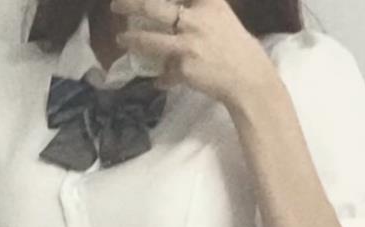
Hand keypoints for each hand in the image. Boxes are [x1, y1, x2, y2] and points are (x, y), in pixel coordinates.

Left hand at [111, 0, 275, 106]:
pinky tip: (156, 81)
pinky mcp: (183, 69)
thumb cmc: (236, 47)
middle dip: (130, 5)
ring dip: (132, 39)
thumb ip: (198, 11)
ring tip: (121, 39)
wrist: (248, 78)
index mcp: (207, 3)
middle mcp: (194, 19)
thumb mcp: (220, 17)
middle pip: (152, 7)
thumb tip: (174, 16)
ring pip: (150, 40)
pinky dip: (161, 78)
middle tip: (116, 5)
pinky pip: (165, 73)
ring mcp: (187, 44)